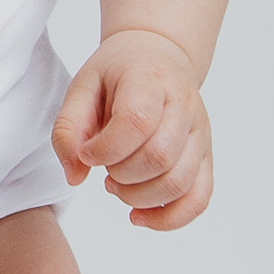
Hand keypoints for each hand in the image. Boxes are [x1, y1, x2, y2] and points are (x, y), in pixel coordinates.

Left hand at [52, 30, 213, 230]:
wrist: (159, 56)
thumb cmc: (117, 74)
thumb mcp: (82, 87)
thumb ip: (68, 130)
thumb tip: (75, 176)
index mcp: (151, 81)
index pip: (137, 123)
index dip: (105, 149)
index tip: (87, 152)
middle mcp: (184, 106)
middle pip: (159, 158)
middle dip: (120, 175)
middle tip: (104, 168)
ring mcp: (200, 134)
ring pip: (179, 183)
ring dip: (139, 197)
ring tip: (116, 185)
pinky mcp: (205, 157)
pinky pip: (199, 199)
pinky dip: (169, 218)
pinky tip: (139, 216)